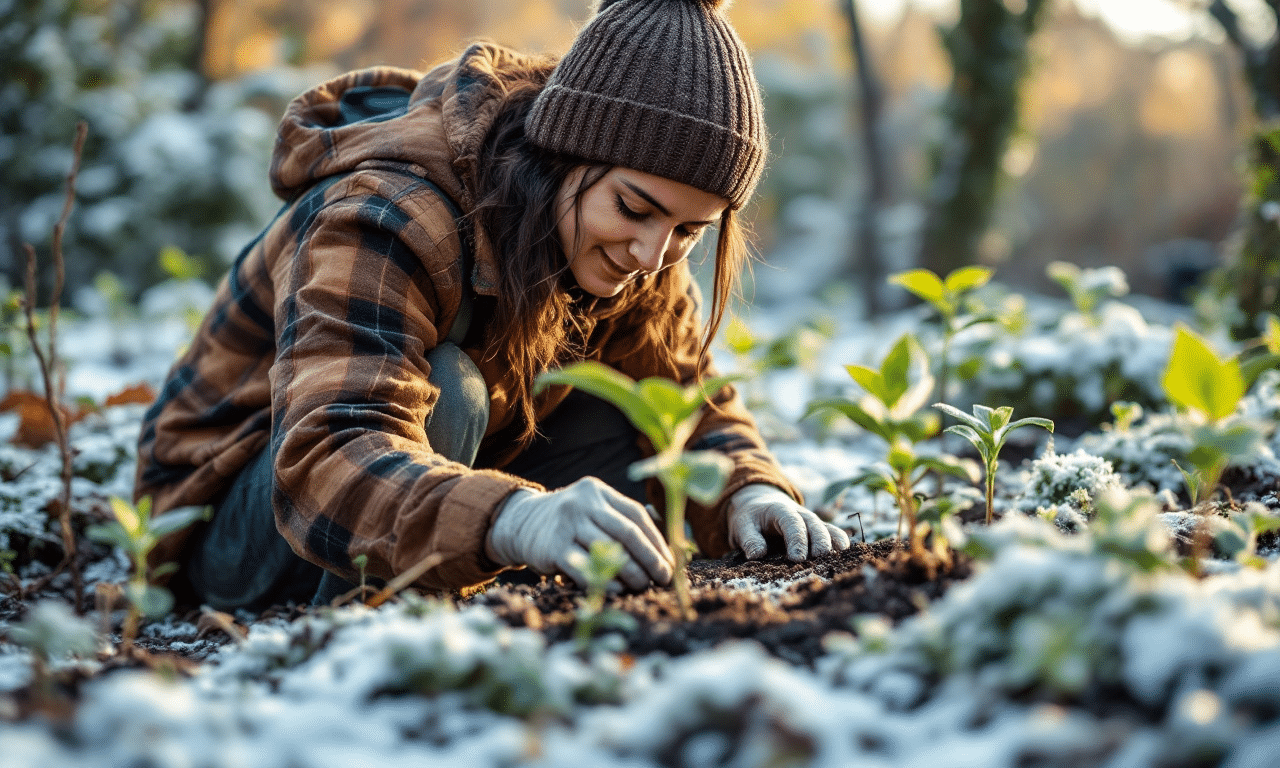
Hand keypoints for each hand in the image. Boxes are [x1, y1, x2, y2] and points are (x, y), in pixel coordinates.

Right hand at [486, 477, 673, 590]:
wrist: (521, 523)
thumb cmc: (570, 522)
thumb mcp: (594, 510)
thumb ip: (623, 520)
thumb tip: (669, 545)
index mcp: (598, 492)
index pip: (636, 515)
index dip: (657, 541)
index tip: (670, 563)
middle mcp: (583, 502)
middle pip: (626, 532)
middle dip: (649, 559)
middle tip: (662, 578)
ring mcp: (566, 523)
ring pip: (607, 550)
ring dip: (630, 573)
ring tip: (642, 587)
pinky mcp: (552, 546)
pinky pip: (584, 567)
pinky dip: (602, 581)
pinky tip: (616, 591)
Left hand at [728, 484, 850, 560]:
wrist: (759, 503)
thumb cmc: (751, 517)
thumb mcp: (742, 525)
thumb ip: (749, 539)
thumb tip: (756, 555)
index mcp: (780, 510)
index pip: (792, 523)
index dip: (796, 539)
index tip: (797, 558)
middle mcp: (800, 513)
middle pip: (814, 524)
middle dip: (819, 541)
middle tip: (820, 558)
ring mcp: (811, 521)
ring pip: (826, 528)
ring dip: (833, 541)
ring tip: (839, 556)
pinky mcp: (817, 529)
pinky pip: (832, 532)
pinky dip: (840, 541)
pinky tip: (846, 554)